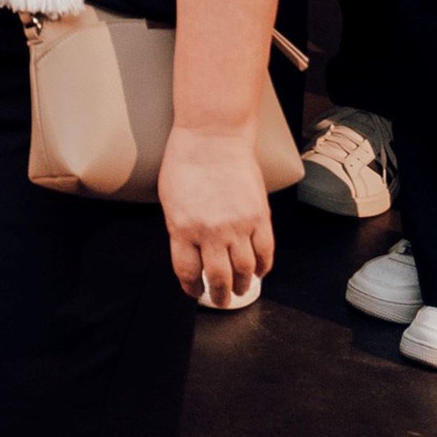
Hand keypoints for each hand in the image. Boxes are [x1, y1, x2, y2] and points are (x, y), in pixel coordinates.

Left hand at [161, 124, 276, 306]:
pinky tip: (260, 271)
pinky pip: (266, 251)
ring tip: (242, 288)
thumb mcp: (170, 201)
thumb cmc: (185, 163)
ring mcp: (238, 225)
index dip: (192, 287)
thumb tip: (190, 253)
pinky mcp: (260, 216)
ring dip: (244, 284)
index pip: (187, 271)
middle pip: (218, 277)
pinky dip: (264, 266)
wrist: (212, 137)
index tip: (195, 291)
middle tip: (222, 299)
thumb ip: (180, 229)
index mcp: (182, 228)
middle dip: (220, 294)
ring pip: (245, 269)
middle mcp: (211, 232)